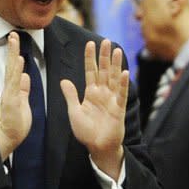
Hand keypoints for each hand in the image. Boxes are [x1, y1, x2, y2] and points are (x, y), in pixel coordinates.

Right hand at [0, 32, 31, 159]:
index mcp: (13, 89)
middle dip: (12, 49)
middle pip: (11, 65)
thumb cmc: (16, 123)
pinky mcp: (11, 102)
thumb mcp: (22, 102)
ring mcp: (9, 94)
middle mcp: (9, 89)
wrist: (8, 138)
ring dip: (13, 55)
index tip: (16, 40)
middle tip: (13, 33)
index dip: (15, 54)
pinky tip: (19, 61)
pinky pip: (14, 84)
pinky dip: (16, 72)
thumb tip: (25, 76)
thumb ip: (23, 89)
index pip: (15, 68)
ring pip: (11, 71)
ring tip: (14, 40)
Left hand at [60, 39, 128, 178]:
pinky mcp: (118, 108)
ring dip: (115, 65)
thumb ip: (71, 96)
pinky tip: (123, 72)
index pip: (91, 71)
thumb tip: (64, 80)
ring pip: (113, 78)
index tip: (90, 44)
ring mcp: (111, 99)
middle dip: (104, 56)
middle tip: (106, 41)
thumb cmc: (86, 132)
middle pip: (104, 71)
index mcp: (90, 93)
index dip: (90, 58)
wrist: (97, 147)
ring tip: (116, 50)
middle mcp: (102, 93)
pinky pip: (121, 94)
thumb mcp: (74, 112)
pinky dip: (122, 83)